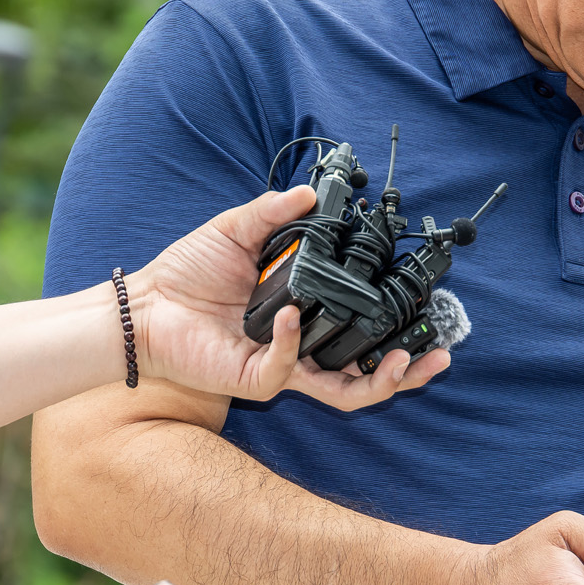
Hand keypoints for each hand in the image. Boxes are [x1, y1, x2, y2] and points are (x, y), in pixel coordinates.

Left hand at [131, 185, 450, 410]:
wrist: (144, 305)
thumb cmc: (187, 274)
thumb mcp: (235, 230)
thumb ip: (274, 212)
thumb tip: (311, 193)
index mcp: (303, 316)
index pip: (360, 327)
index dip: (395, 323)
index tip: (421, 302)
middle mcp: (300, 347)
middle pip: (366, 373)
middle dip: (408, 371)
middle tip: (439, 354)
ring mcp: (282, 367)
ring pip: (343, 391)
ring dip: (379, 380)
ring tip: (403, 360)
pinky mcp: (256, 378)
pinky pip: (287, 367)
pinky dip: (293, 341)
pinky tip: (290, 315)